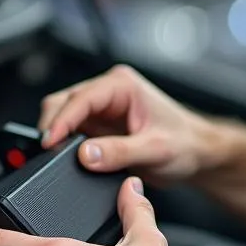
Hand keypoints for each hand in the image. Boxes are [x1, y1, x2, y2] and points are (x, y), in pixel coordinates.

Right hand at [38, 64, 218, 184]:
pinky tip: (67, 159)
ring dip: (59, 137)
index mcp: (123, 85)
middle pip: (64, 103)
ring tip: (56, 159)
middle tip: (47, 154)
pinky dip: (65, 146)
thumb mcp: (154, 150)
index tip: (49, 141)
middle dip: (53, 127)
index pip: (80, 98)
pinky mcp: (100, 127)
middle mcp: (110, 92)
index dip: (61, 120)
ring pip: (64, 117)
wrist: (198, 155)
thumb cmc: (186, 143)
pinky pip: (73, 133)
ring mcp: (103, 109)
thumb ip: (119, 152)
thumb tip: (86, 155)